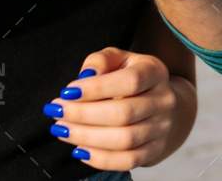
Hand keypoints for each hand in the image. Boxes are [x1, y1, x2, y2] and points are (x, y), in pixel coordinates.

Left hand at [43, 47, 183, 170]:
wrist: (164, 106)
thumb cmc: (132, 79)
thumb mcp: (119, 60)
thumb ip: (100, 61)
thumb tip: (85, 77)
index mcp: (155, 72)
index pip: (130, 81)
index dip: (96, 88)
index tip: (66, 92)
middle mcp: (163, 100)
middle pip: (124, 113)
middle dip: (83, 114)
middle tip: (56, 112)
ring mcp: (161, 128)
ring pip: (124, 140)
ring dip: (86, 137)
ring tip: (61, 129)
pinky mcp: (155, 151)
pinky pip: (127, 161)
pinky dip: (100, 158)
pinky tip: (79, 149)